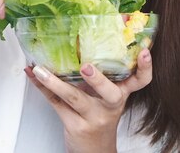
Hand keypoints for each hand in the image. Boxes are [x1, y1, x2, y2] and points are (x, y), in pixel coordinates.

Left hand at [26, 49, 152, 152]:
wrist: (95, 151)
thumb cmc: (100, 117)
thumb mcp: (108, 97)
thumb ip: (104, 74)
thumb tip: (84, 37)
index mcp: (122, 93)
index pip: (140, 81)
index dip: (145, 67)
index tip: (145, 52)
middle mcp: (110, 106)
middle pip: (109, 93)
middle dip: (98, 79)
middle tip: (85, 67)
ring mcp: (93, 117)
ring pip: (74, 97)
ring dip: (54, 81)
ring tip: (40, 69)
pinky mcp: (74, 124)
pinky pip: (56, 102)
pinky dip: (41, 86)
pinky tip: (33, 74)